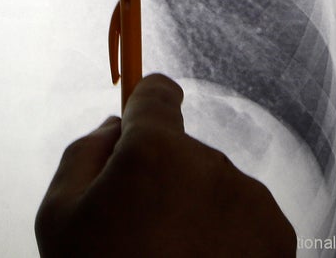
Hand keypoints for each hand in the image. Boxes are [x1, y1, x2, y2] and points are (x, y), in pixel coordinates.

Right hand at [35, 74, 294, 256]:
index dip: (143, 105)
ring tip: (169, 255)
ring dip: (195, 207)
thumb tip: (114, 129)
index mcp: (154, 151)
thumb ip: (83, 154)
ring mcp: (249, 201)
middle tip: (136, 229)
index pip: (157, 94)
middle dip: (160, 176)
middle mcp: (211, 165)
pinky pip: (242, 216)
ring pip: (213, 184)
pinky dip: (224, 234)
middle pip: (180, 150)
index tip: (140, 118)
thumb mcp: (58, 216)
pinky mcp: (277, 236)